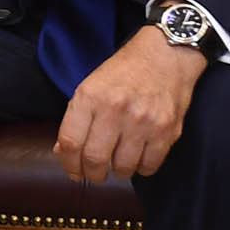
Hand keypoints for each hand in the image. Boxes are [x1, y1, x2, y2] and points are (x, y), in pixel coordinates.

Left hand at [53, 24, 207, 183]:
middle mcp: (115, 109)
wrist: (165, 55)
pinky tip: (138, 157)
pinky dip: (141, 168)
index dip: (69, 164)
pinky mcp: (166, 131)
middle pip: (95, 159)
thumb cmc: (124, 72)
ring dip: (118, 171)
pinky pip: (149, 166)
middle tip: (95, 174)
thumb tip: (62, 153)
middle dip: (92, 174)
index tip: (73, 171)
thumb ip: (75, 119)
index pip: (70, 141)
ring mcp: (143, 121)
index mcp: (90, 97)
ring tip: (118, 162)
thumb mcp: (91, 86)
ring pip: (123, 167)